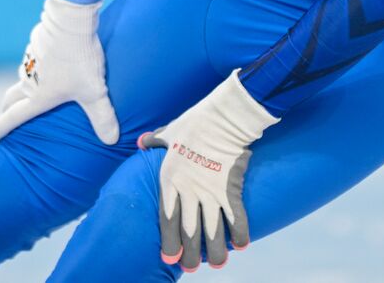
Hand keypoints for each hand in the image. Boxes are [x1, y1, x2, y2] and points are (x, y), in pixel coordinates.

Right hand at [0, 0, 119, 144]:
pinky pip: (33, 58)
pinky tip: (49, 61)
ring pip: (23, 76)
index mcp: (38, 97)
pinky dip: (37, 64)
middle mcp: (28, 81)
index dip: (4, 127)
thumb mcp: (95, 92)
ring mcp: (30, 61)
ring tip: (36, 88)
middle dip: (7, 108)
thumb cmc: (81, 61)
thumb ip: (102, 116)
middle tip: (7, 113)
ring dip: (24, 84)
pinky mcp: (35, 43)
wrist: (71, 22)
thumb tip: (112, 140)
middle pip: (10, 97)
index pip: (14, 116)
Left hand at [137, 69, 279, 270]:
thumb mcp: (169, 131)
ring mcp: (211, 191)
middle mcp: (189, 190)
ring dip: (215, 251)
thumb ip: (154, 140)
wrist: (224, 117)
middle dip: (190, 254)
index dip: (168, 241)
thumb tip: (141, 141)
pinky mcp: (231, 188)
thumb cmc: (195, 123)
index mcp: (170, 179)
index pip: (166, 218)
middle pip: (188, 231)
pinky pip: (236, 216)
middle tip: (192, 267)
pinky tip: (242, 246)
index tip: (170, 258)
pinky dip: (240, 233)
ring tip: (217, 264)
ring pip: (213, 230)